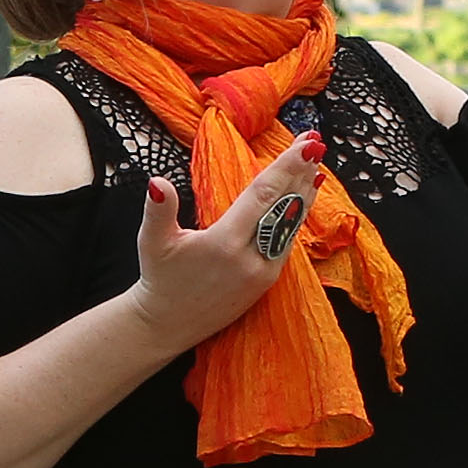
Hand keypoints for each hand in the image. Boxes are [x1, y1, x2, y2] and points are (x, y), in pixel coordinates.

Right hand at [126, 135, 329, 353]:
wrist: (168, 324)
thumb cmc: (160, 278)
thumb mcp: (152, 242)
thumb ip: (158, 210)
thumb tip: (157, 182)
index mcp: (225, 244)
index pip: (263, 196)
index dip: (285, 168)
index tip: (305, 146)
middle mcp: (251, 259)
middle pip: (283, 207)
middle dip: (300, 173)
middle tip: (316, 143)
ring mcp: (263, 272)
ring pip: (290, 226)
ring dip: (304, 194)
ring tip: (316, 166)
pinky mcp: (267, 281)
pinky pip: (287, 242)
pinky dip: (296, 218)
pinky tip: (303, 201)